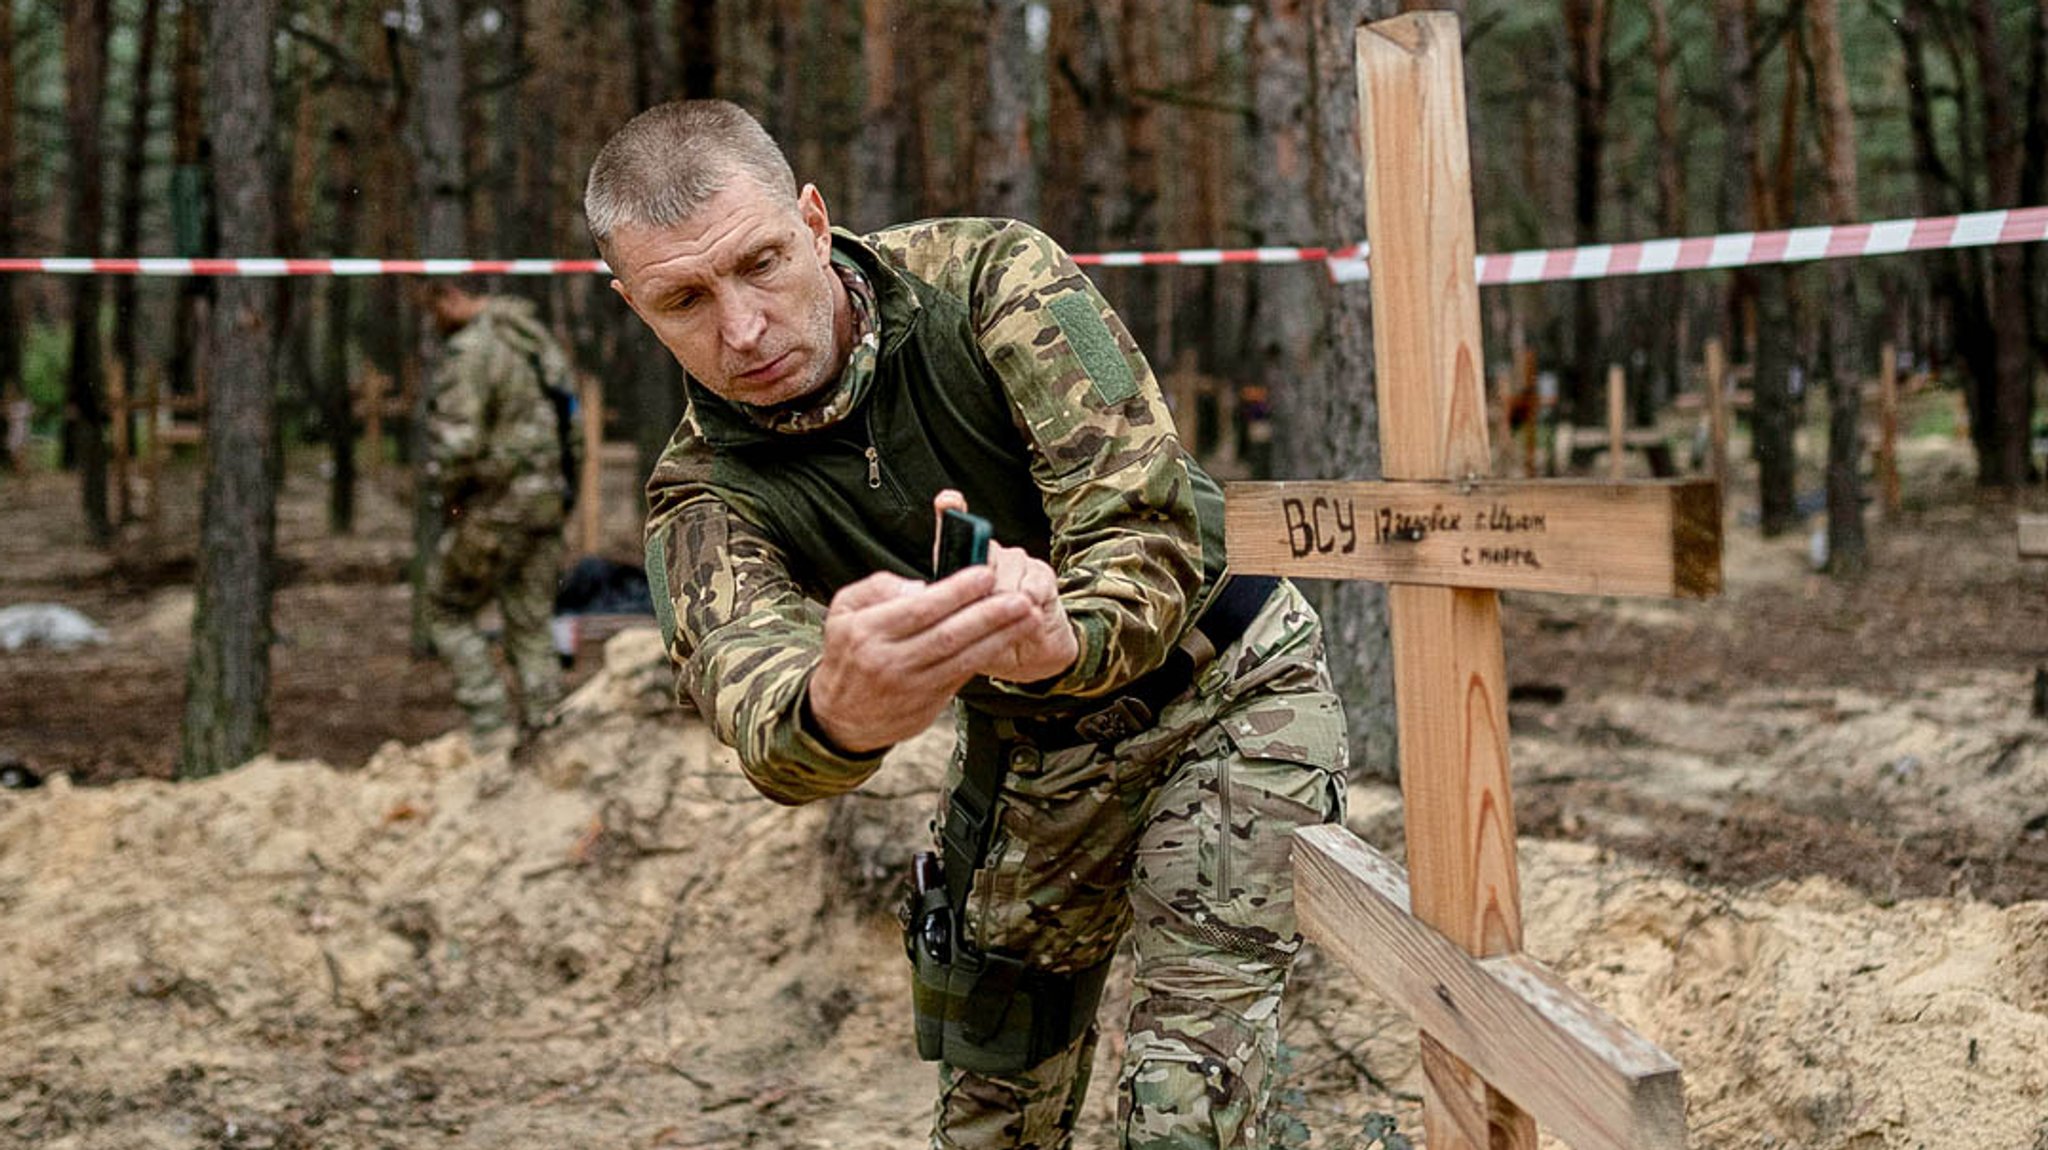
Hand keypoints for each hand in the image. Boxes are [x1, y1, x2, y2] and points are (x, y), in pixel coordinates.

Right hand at [805, 566, 1042, 752]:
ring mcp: (911, 686)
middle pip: (948, 635)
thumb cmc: (848, 654)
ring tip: (1028, 617)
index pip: (920, 609)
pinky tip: (1009, 639)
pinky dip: (988, 656)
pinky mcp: (928, 705)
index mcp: (867, 632)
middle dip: (989, 615)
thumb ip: (878, 587)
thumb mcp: (843, 611)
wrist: (840, 718)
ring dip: (1000, 637)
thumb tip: (921, 586)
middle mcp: (890, 661)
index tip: (985, 573)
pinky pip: (963, 676)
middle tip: (1020, 597)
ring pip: (963, 658)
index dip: (957, 591)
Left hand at [930, 490, 1078, 685]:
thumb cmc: (988, 642)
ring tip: (1008, 617)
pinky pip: (1031, 582)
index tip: (947, 501)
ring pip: (1007, 569)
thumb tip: (923, 597)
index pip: (952, 530)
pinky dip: (1029, 602)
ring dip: (1007, 598)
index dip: (951, 511)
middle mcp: (990, 556)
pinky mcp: (1041, 573)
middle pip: (983, 553)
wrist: (1031, 657)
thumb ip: (942, 612)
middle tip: (982, 610)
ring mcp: (1017, 562)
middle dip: (983, 585)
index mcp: (963, 566)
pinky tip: (1029, 613)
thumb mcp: (957, 632)